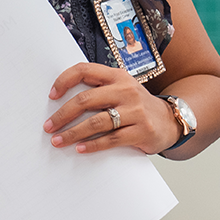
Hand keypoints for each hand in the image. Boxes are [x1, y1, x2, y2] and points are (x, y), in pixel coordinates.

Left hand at [43, 62, 178, 154]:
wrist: (170, 120)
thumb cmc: (136, 106)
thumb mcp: (120, 89)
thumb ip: (98, 89)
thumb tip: (60, 100)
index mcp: (116, 76)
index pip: (84, 70)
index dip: (64, 81)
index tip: (51, 96)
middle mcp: (126, 90)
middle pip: (86, 100)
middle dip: (62, 114)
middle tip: (48, 126)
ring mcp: (135, 110)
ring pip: (96, 122)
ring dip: (73, 133)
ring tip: (58, 141)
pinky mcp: (142, 130)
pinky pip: (111, 139)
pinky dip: (93, 145)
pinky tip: (80, 149)